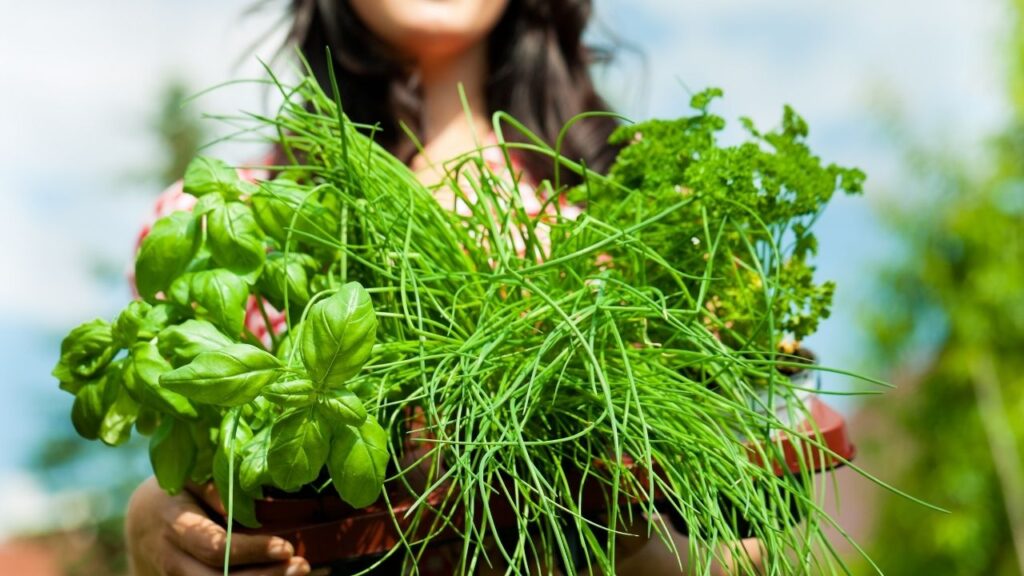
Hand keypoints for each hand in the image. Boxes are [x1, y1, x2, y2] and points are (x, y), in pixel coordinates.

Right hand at [125, 476, 310, 575]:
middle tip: (301, 565)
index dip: (251, 551)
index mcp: (175, 524)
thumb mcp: (193, 480)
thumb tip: (250, 504)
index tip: (285, 547)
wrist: (143, 522)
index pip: (214, 547)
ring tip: (298, 571)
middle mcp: (173, 558)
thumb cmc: (178, 493)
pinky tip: (279, 575)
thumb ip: (217, 489)